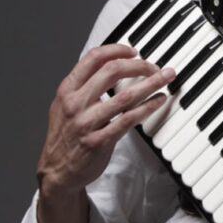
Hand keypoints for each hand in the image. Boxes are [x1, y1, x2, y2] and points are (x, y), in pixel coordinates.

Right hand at [37, 44, 173, 197]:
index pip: (93, 58)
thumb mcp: (65, 105)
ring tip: (165, 78)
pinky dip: (148, 107)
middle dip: (139, 65)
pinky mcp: (99, 140)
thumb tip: (113, 65)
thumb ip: (84, 85)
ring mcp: (87, 122)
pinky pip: (129, 119)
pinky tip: (158, 101)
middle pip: (112, 71)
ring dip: (151, 84)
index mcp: (67, 90)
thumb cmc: (66, 136)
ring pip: (125, 96)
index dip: (117, 50)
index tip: (134, 51)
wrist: (57, 171)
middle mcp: (76, 103)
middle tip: (155, 67)